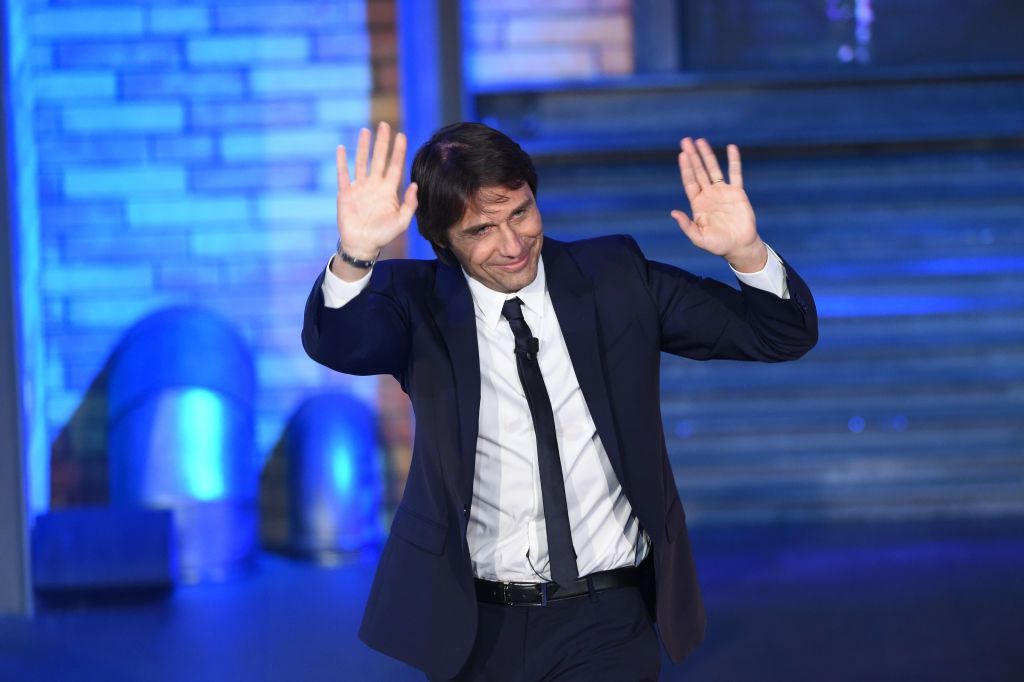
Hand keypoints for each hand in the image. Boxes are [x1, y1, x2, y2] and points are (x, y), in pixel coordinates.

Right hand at [335, 121, 417, 261]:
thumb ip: (409, 204)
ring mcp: (360, 188)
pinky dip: (341, 162)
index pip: (395, 166)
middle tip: (385, 125)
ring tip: (365, 131)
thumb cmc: (383, 235)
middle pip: (379, 159)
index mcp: (388, 191)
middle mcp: (374, 185)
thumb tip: (415, 185)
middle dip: (382, 142)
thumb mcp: (402, 222)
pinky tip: (341, 148)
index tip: (401, 135)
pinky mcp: (346, 193)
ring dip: (363, 147)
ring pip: (361, 162)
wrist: (362, 245)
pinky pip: (343, 174)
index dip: (398, 151)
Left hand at [671, 137, 766, 272]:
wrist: (739, 246)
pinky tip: (731, 148)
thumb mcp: (699, 238)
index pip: (690, 182)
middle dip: (692, 156)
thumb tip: (674, 213)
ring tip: (701, 141)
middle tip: (686, 140)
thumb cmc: (718, 245)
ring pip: (714, 169)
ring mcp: (723, 192)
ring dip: (707, 155)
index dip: (686, 168)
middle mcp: (708, 195)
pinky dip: (734, 161)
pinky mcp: (737, 193)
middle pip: (699, 171)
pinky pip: (735, 173)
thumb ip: (687, 226)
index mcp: (698, 204)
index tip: (682, 155)